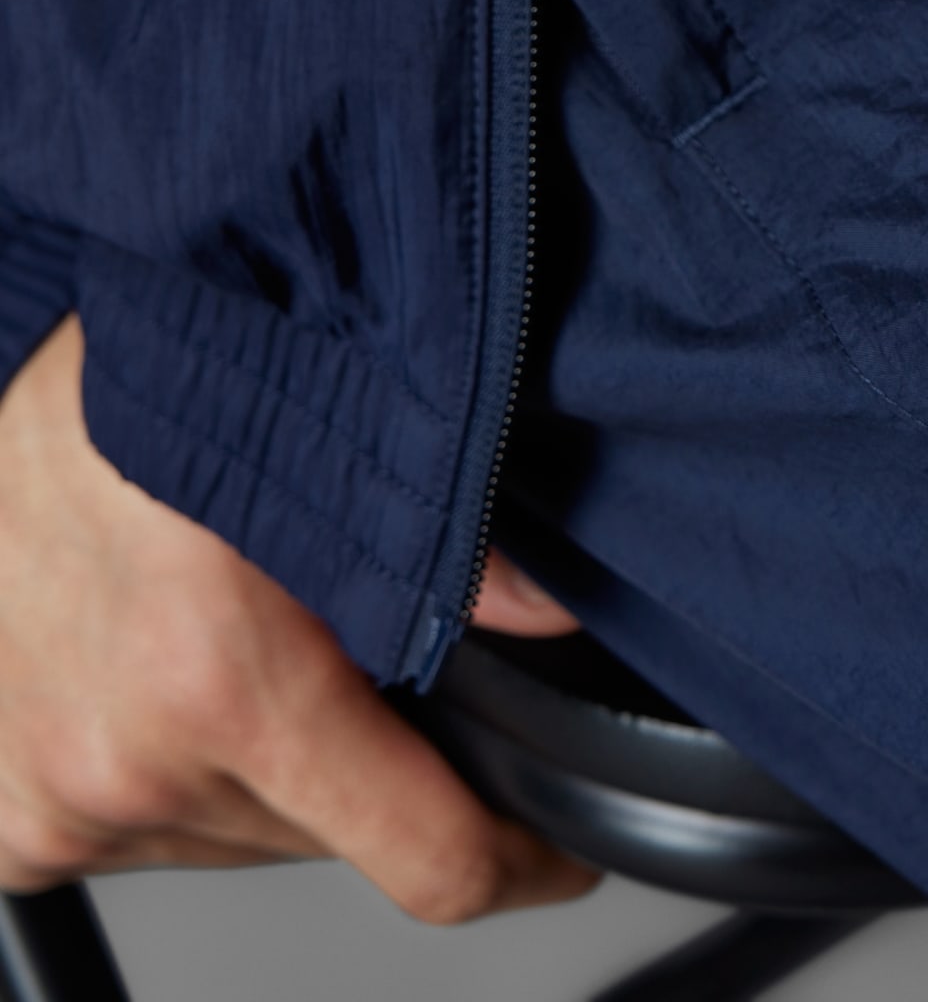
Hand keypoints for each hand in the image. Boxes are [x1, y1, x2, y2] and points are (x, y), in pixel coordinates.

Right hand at [0, 313, 598, 921]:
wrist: (18, 383)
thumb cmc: (158, 380)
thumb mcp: (341, 432)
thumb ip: (457, 548)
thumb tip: (555, 614)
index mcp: (221, 684)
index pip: (424, 854)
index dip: (518, 859)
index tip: (561, 856)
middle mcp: (123, 765)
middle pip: (335, 837)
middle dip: (383, 765)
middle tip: (374, 651)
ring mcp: (49, 798)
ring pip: (244, 834)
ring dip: (281, 764)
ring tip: (259, 631)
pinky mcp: (4, 815)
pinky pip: (151, 827)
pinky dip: (192, 769)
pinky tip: (188, 668)